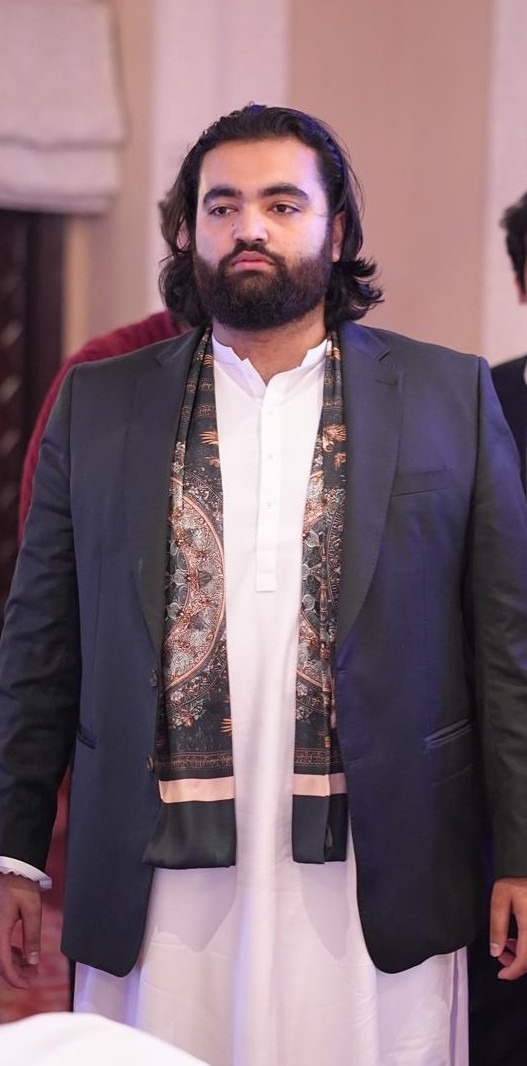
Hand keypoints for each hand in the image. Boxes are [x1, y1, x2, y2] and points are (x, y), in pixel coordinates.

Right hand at [0, 873, 41, 988]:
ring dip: (12, 964)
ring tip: (30, 966)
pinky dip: (8, 953)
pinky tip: (21, 954)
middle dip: (15, 973)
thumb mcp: (32, 910)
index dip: (15, 978)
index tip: (28, 985)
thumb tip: (33, 961)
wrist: (11, 868)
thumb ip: (32, 937)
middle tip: (33, 975)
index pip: (3, 963)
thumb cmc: (21, 885)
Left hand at [490, 876, 526, 979]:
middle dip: (516, 964)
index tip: (502, 975)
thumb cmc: (522, 881)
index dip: (513, 972)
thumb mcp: (502, 895)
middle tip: (502, 957)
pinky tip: (519, 939)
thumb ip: (497, 923)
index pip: (525, 960)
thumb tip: (496, 950)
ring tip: (508, 946)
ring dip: (522, 955)